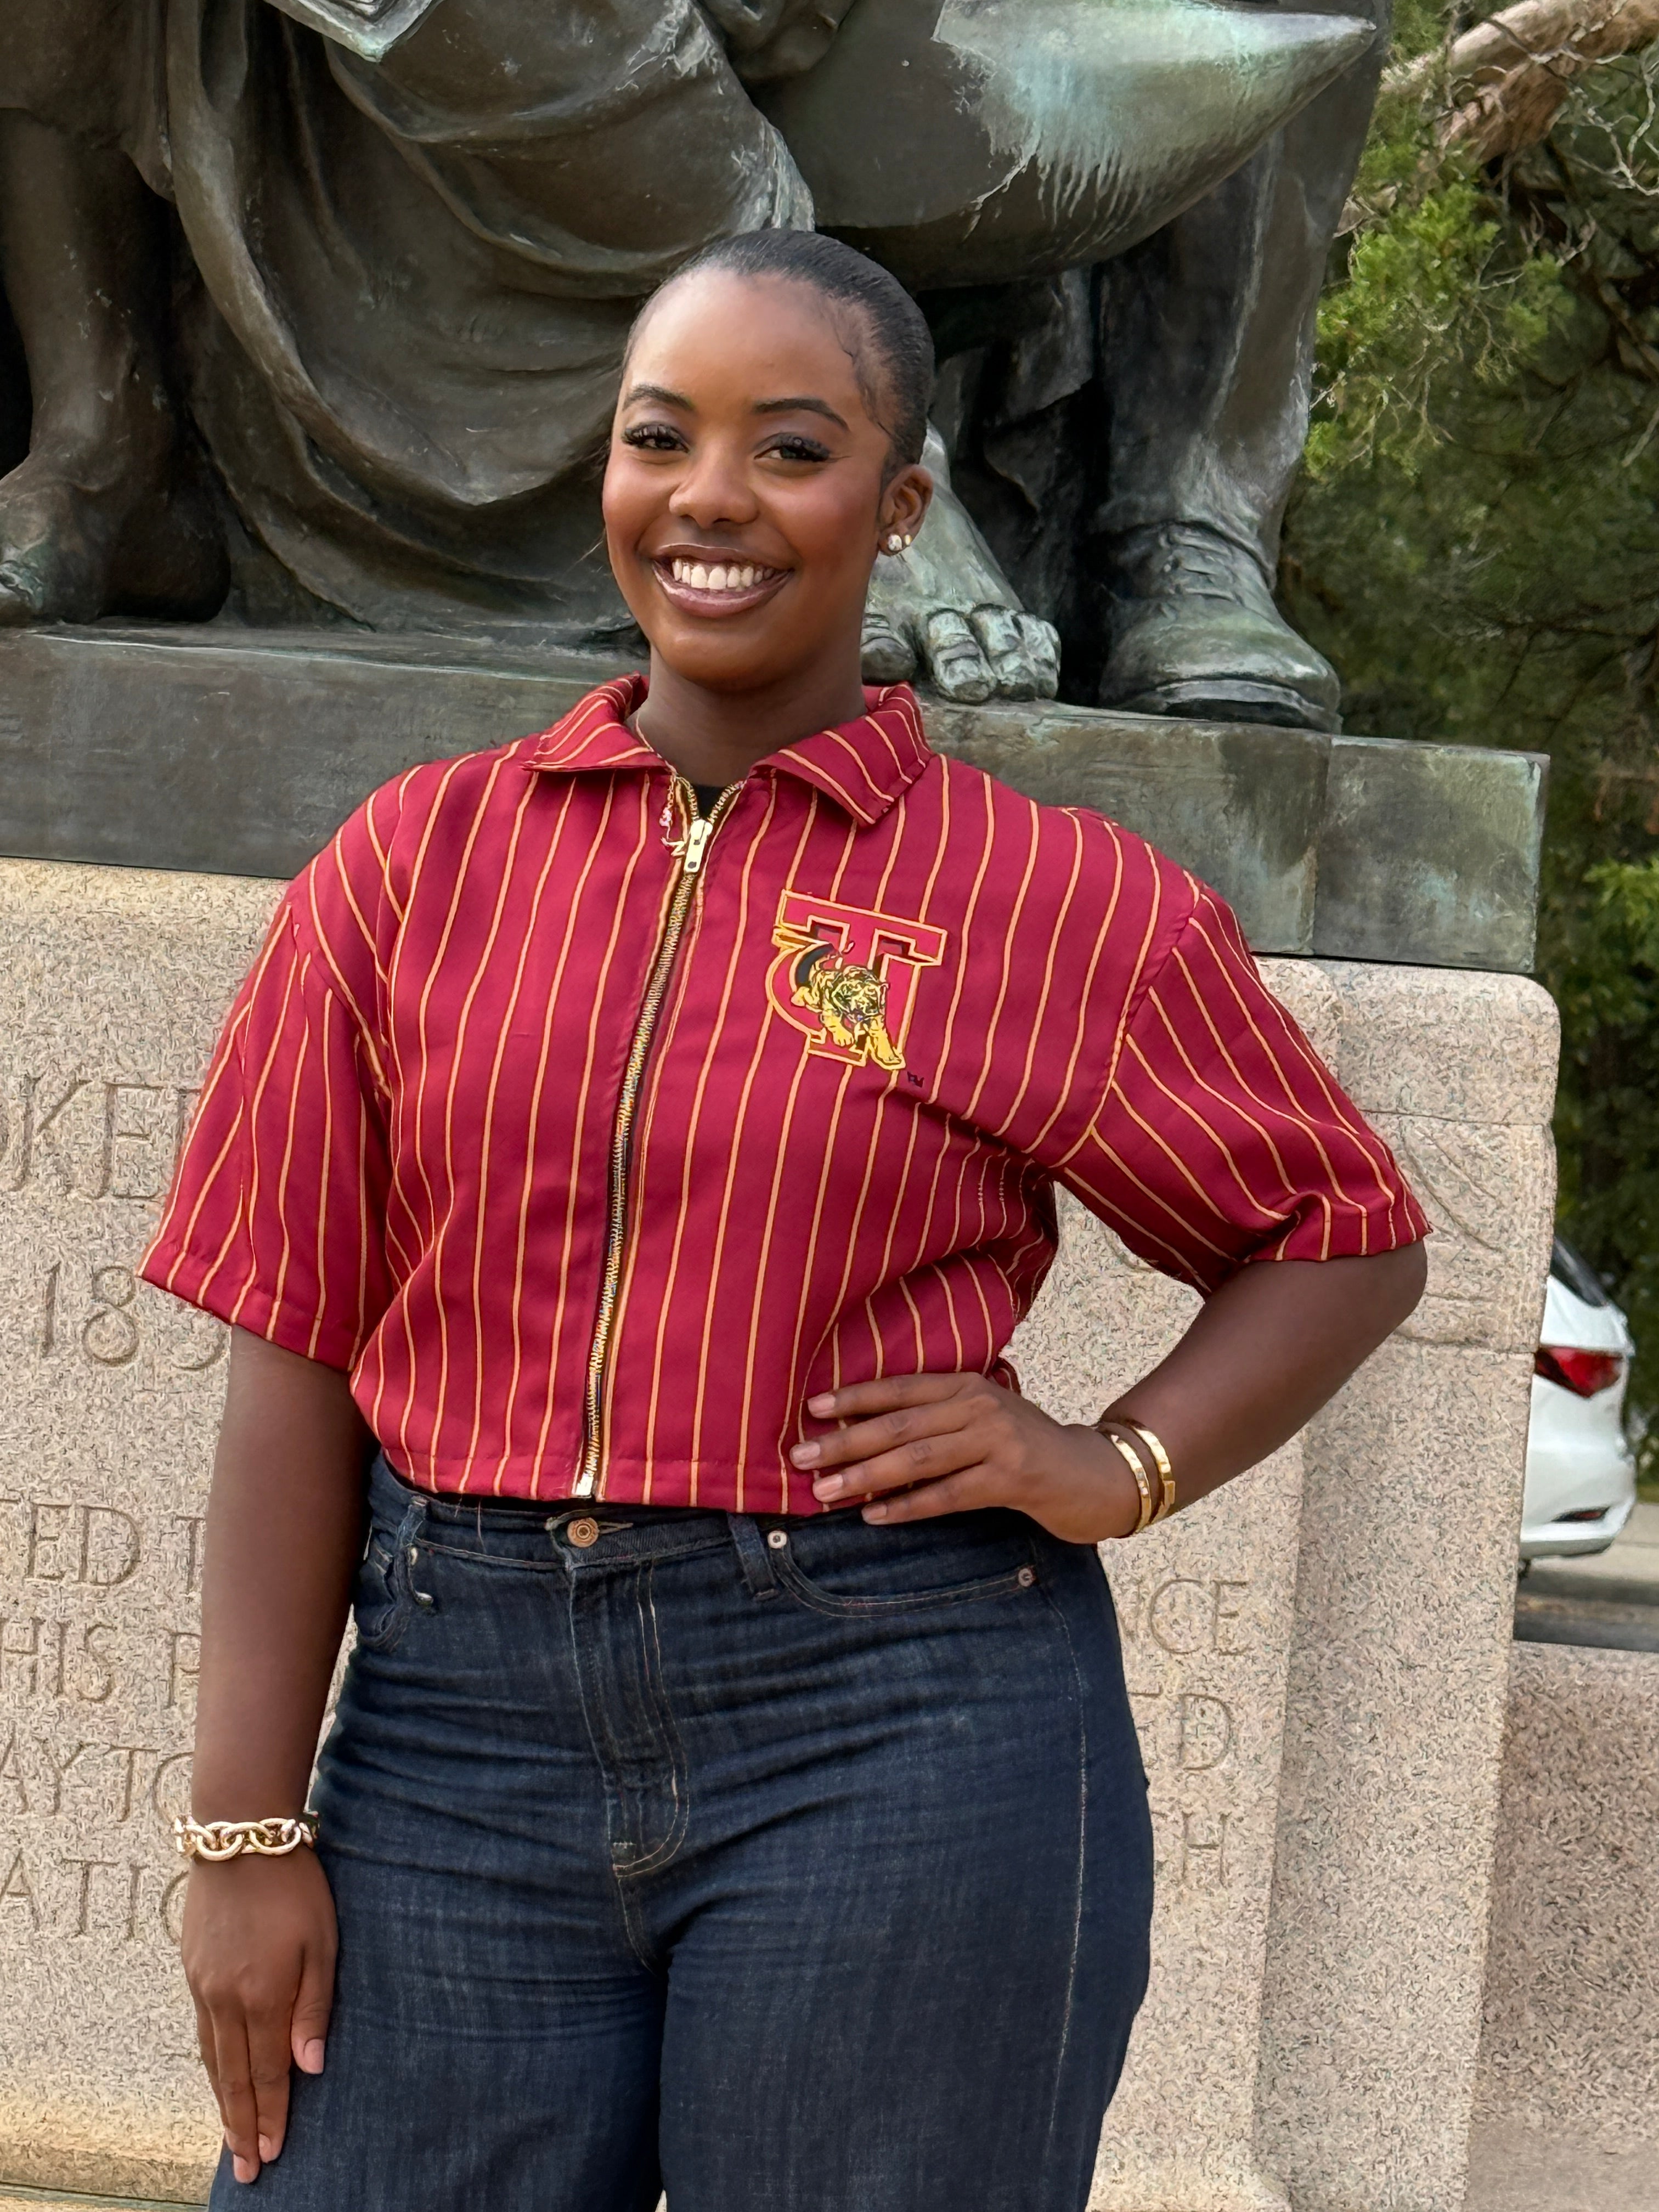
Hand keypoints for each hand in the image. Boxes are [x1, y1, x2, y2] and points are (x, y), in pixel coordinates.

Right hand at [182, 1848, 337, 2184]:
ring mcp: (203, 1986)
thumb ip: (314, 2006)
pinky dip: (210, 2065)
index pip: (268, 2073)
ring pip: (212, 2060)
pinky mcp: (193, 1971)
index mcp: (262, 1996)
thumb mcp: (322, 1941)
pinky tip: (218, 2077)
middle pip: (233, 2078)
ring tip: (231, 2138)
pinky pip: (201, 2032)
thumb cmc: (294, 1886)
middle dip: (242, 2126)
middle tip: (246, 2170)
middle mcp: (225, 2000)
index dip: (271, 2116)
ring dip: (223, 2102)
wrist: (239, 1837)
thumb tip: (310, 2067)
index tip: (272, 2155)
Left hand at [790, 1373, 1140, 1543]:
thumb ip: (939, 1416)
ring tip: (825, 1492)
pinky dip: (907, 1507)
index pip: (900, 1388)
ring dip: (865, 1477)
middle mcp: (979, 1407)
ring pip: (917, 1460)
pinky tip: (873, 1516)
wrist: (1092, 1472)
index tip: (811, 1409)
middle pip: (899, 1425)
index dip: (854, 1398)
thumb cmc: (1027, 1445)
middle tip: (800, 1458)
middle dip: (845, 1442)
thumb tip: (869, 1432)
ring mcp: (997, 1442)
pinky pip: (947, 1496)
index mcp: (968, 1385)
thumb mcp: (985, 1416)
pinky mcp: (1011, 1479)